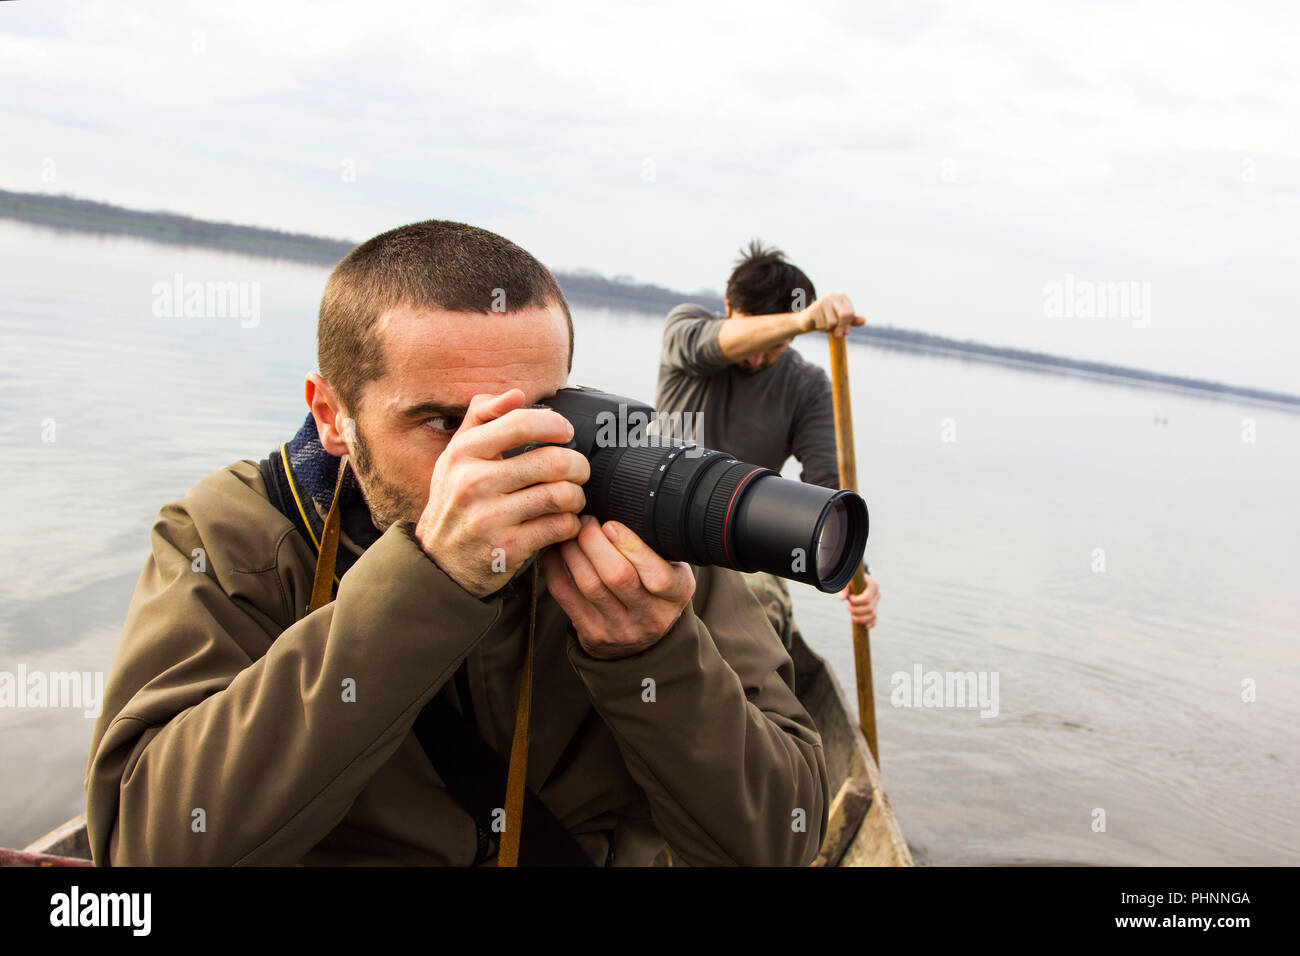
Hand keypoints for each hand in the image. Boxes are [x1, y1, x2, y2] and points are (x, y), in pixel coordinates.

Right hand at [414, 389, 589, 596]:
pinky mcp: (509, 547)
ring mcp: (491, 517)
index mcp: (463, 453)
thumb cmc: (454, 502)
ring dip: (577, 496)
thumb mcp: (455, 456)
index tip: (565, 432)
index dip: (554, 424)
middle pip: (551, 462)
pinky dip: (571, 523)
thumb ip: (481, 418)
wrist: (438, 562)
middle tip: (579, 471)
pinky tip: (564, 522)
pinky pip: (560, 526)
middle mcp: (474, 483)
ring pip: (561, 495)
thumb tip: (515, 394)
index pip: (520, 424)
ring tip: (572, 497)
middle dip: (578, 465)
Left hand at [541, 516, 695, 659]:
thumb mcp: (672, 568)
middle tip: (585, 521)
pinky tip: (556, 550)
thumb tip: (622, 505)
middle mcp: (651, 616)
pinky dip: (555, 567)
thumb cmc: (655, 589)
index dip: (631, 546)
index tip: (611, 524)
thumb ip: (656, 545)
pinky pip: (565, 596)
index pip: (657, 575)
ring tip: (569, 531)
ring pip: (589, 585)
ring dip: (573, 551)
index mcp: (676, 595)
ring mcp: (620, 629)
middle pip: (617, 577)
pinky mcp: (592, 634)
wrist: (641, 641)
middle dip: (594, 542)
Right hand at [798, 292, 865, 337]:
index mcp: (841, 296)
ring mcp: (822, 301)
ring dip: (829, 328)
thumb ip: (852, 320)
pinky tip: (818, 325)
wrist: (807, 321)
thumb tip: (864, 320)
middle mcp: (832, 295)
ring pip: (833, 322)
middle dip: (841, 327)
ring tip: (825, 325)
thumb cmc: (826, 320)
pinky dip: (822, 329)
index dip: (848, 324)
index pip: (850, 312)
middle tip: (838, 335)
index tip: (845, 332)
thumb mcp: (841, 320)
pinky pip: (823, 325)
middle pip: (844, 315)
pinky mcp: (814, 309)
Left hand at [839, 574, 879, 627]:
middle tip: (847, 607)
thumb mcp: (848, 581)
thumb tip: (841, 599)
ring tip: (852, 617)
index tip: (849, 599)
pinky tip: (865, 626)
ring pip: (873, 615)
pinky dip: (871, 623)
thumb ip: (844, 588)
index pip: (866, 599)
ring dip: (862, 619)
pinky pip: (875, 619)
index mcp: (873, 585)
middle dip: (857, 611)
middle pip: (869, 608)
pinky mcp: (874, 609)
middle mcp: (877, 594)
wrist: (857, 580)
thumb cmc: (852, 580)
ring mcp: (876, 603)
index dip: (856, 602)